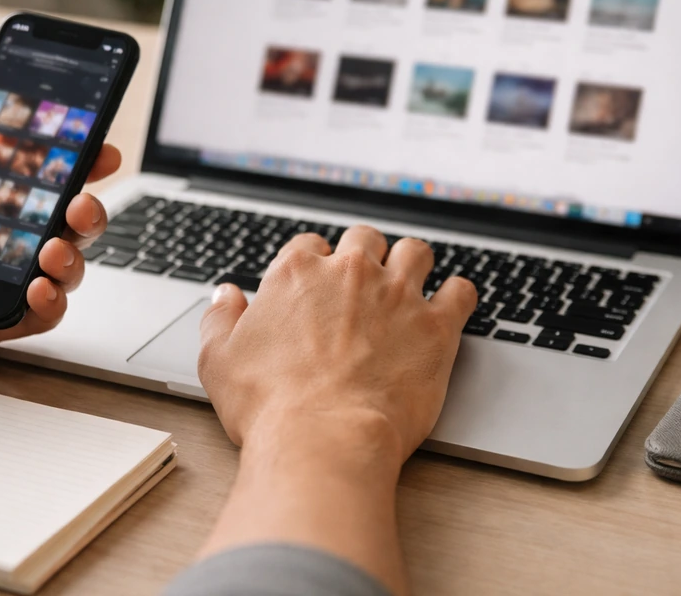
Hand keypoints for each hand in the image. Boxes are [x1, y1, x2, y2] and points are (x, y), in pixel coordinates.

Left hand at [0, 79, 120, 405]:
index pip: (32, 179)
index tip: (96, 149)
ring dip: (73, 255)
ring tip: (52, 248)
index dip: (72, 164)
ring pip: (61, 268)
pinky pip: (38, 316)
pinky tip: (39, 286)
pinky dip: (52, 302)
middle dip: (87, 210)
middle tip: (80, 203)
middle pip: (60, 223)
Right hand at [195, 225, 475, 594]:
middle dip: (365, 255)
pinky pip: (460, 292)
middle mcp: (350, 273)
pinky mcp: (435, 326)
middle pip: (364, 239)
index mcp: (297, 274)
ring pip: (416, 252)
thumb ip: (221, 319)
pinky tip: (451, 306)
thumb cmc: (269, 407)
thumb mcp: (219, 361)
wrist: (322, 441)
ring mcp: (397, 295)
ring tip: (411, 283)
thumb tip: (225, 296)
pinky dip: (457, 295)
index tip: (318, 282)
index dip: (314, 263)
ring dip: (413, 263)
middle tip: (365, 281)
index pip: (309, 246)